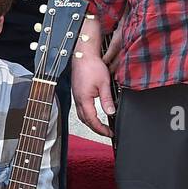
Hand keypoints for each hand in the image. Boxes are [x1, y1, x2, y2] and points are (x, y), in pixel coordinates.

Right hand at [71, 20, 114, 138]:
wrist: (82, 55)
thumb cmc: (91, 66)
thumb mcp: (104, 83)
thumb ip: (107, 99)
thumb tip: (111, 112)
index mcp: (84, 99)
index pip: (92, 120)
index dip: (101, 129)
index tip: (110, 133)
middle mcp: (78, 100)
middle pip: (86, 121)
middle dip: (96, 129)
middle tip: (107, 132)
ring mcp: (76, 96)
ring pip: (82, 116)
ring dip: (91, 123)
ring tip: (101, 126)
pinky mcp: (76, 92)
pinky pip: (80, 109)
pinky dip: (87, 115)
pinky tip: (93, 113)